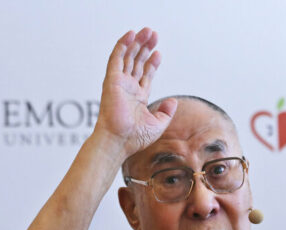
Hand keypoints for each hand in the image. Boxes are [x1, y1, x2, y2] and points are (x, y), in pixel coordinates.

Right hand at [95, 28, 177, 156]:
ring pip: (128, 57)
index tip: (158, 53)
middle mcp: (128, 88)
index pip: (145, 75)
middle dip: (145, 48)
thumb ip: (166, 112)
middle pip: (137, 62)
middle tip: (153, 35)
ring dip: (137, 43)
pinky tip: (131, 35)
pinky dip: (122, 45)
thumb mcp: (158, 124)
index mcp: (138, 97)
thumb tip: (173, 101)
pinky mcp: (112, 80)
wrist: (120, 141)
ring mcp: (119, 83)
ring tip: (147, 31)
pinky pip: (116, 58)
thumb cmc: (135, 138)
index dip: (151, 63)